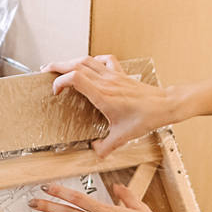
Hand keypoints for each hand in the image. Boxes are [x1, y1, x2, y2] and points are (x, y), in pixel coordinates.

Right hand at [41, 53, 167, 157]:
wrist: (164, 106)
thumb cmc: (145, 118)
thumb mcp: (123, 136)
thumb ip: (106, 146)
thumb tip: (95, 152)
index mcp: (103, 95)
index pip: (75, 78)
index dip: (60, 82)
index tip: (56, 92)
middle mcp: (106, 81)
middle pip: (76, 64)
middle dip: (58, 66)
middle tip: (46, 70)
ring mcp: (114, 76)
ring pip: (88, 60)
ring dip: (72, 61)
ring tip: (62, 66)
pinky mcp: (121, 74)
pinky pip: (105, 60)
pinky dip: (94, 60)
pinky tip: (91, 65)